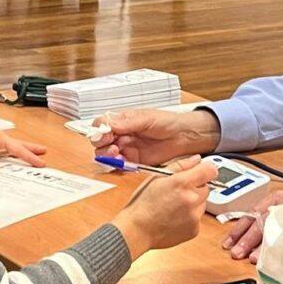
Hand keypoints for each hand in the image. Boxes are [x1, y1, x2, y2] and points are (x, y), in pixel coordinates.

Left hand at [0, 116, 46, 174]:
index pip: (18, 149)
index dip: (30, 157)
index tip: (41, 163)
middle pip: (17, 146)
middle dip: (30, 150)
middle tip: (43, 152)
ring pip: (6, 152)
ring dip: (16, 155)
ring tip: (27, 158)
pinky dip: (0, 162)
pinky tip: (2, 165)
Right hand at [92, 109, 220, 165]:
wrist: (183, 136)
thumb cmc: (168, 122)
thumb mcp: (148, 118)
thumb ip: (128, 122)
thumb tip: (110, 123)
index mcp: (122, 120)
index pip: (101, 124)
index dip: (99, 129)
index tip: (105, 134)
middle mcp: (121, 134)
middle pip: (100, 140)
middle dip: (101, 144)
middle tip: (112, 146)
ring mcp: (126, 148)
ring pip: (106, 154)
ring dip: (107, 155)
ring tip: (117, 154)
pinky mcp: (132, 161)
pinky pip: (118, 165)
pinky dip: (117, 165)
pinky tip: (122, 162)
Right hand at [112, 155, 216, 258]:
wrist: (137, 230)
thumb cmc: (142, 203)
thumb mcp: (157, 177)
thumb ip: (180, 166)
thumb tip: (197, 159)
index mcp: (183, 183)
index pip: (210, 170)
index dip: (205, 170)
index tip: (199, 173)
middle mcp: (192, 199)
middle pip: (206, 188)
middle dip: (194, 188)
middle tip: (176, 193)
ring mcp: (195, 216)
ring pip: (202, 204)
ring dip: (193, 203)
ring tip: (172, 207)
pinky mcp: (195, 229)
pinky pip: (197, 218)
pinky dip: (189, 218)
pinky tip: (174, 218)